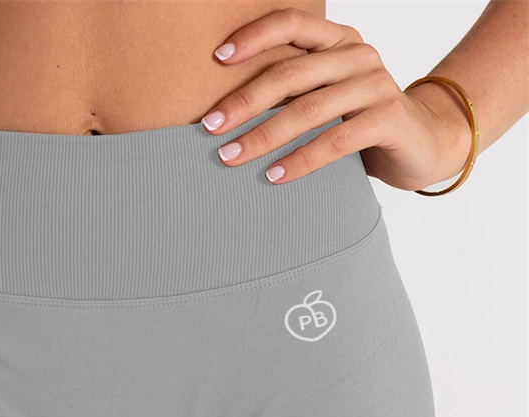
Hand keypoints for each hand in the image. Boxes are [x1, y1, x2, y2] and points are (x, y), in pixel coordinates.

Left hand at [201, 7, 470, 190]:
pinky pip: (335, 141)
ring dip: (263, 136)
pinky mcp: (389, 119)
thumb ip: (293, 91)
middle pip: (290, 73)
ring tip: (230, 157)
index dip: (254, 36)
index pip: (292, 23)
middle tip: (209, 126)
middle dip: (244, 101)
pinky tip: (273, 176)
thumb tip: (225, 112)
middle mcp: (358, 55)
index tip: (217, 59)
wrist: (423, 143)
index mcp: (339, 41)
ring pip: (308, 109)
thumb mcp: (327, 95)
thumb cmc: (360, 120)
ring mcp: (376, 85)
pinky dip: (300, 161)